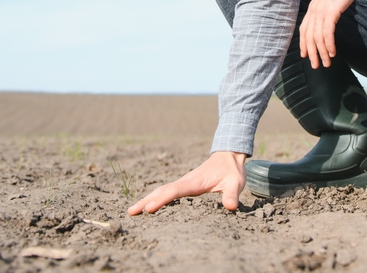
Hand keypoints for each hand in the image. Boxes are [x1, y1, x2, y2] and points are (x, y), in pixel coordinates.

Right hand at [127, 151, 246, 214]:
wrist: (228, 155)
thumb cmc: (232, 171)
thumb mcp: (236, 183)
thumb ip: (232, 195)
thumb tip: (231, 207)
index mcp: (195, 182)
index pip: (175, 191)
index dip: (162, 200)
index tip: (149, 208)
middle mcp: (186, 181)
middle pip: (162, 191)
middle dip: (146, 200)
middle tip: (130, 212)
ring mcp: (184, 182)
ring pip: (162, 190)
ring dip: (147, 199)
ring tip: (132, 210)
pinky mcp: (185, 185)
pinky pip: (167, 192)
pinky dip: (155, 197)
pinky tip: (149, 205)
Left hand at [299, 0, 353, 68]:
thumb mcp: (330, 0)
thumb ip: (326, 10)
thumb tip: (328, 21)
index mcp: (312, 8)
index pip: (303, 30)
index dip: (303, 44)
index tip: (305, 55)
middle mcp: (314, 10)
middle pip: (309, 37)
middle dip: (312, 53)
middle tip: (316, 65)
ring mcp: (321, 11)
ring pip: (317, 37)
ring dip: (322, 52)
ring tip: (327, 62)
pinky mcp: (331, 12)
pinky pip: (327, 33)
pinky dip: (329, 44)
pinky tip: (332, 52)